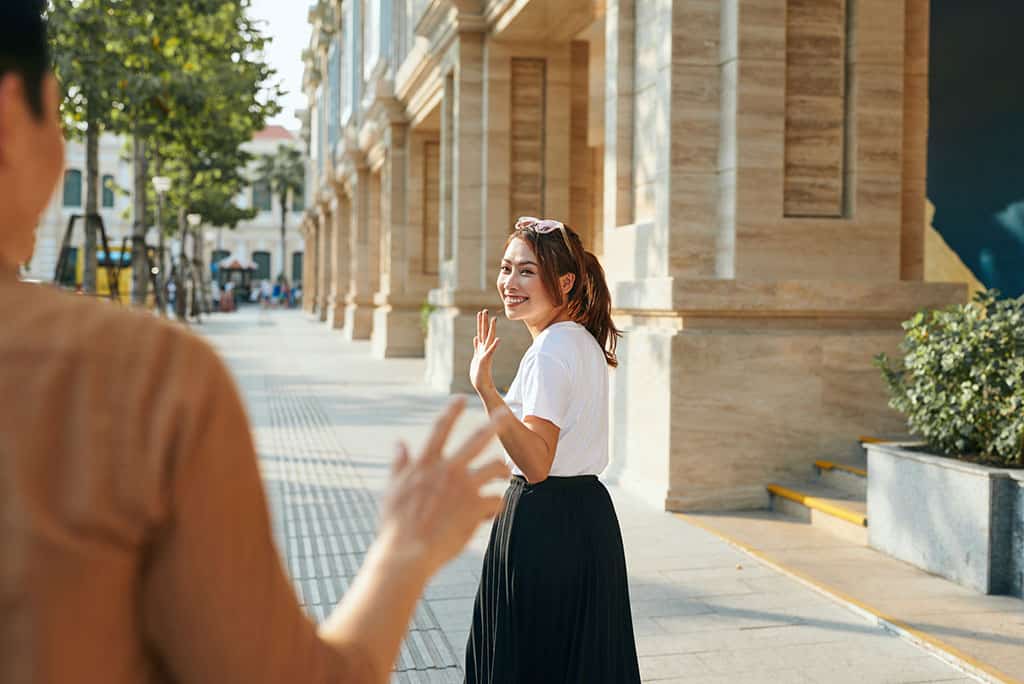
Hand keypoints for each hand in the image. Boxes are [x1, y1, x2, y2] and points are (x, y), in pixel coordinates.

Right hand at [377, 397, 511, 575]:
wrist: (406, 553)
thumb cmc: (395, 525)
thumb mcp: (392, 490)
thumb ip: (400, 464)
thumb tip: (399, 443)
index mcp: (425, 464)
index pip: (440, 430)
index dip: (451, 412)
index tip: (461, 399)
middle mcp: (447, 469)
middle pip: (477, 439)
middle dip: (494, 423)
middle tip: (505, 413)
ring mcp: (464, 486)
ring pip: (495, 467)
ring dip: (502, 470)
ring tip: (504, 475)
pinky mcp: (476, 506)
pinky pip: (496, 500)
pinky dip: (494, 508)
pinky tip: (488, 516)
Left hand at [470, 309, 499, 393]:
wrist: (482, 386)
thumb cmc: (479, 374)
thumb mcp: (476, 357)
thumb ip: (477, 347)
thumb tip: (475, 338)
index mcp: (481, 348)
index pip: (481, 333)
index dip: (481, 323)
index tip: (481, 312)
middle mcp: (484, 350)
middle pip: (484, 333)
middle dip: (484, 321)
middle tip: (484, 310)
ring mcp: (486, 355)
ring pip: (489, 339)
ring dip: (491, 329)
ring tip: (494, 319)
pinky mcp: (486, 361)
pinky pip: (490, 352)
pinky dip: (494, 346)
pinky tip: (498, 339)